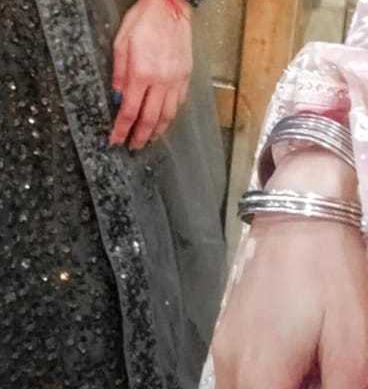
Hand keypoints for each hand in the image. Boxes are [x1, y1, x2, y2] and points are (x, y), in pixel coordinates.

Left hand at [109, 0, 190, 148]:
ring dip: (157, 131)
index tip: (115, 140)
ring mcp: (176, 78)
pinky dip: (171, 115)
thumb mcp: (121, 41)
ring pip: (168, 115)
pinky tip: (165, 120)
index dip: (121, 129)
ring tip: (148, 139)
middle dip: (139, 136)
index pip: (129, 110)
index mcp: (141, 72)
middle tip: (132, 146)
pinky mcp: (186, 74)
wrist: (169, 4)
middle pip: (150, 118)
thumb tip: (116, 96)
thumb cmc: (142, 19)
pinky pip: (179, 102)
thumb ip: (118, 72)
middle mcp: (161, 80)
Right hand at [213, 151, 367, 388]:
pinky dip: (268, 381)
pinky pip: (243, 377)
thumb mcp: (355, 344)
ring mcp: (225, 346)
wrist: (301, 210)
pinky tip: (300, 361)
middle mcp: (232, 365)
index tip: (322, 383)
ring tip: (312, 369)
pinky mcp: (229, 331)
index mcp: (261, 375)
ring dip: (276, 388)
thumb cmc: (328, 273)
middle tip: (320, 374)